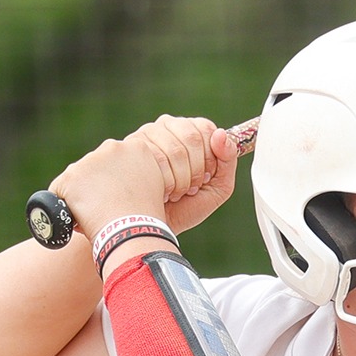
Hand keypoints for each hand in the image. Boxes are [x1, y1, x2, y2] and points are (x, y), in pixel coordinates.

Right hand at [48, 115, 238, 239]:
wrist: (148, 227)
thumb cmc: (181, 209)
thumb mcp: (214, 190)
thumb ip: (227, 163)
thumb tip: (221, 134)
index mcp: (186, 134)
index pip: (204, 128)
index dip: (211, 154)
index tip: (205, 177)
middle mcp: (164, 130)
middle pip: (193, 133)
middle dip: (198, 167)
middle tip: (189, 189)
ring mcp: (144, 136)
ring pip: (177, 144)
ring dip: (182, 174)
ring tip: (173, 192)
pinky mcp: (128, 148)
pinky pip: (156, 152)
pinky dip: (166, 176)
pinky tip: (161, 190)